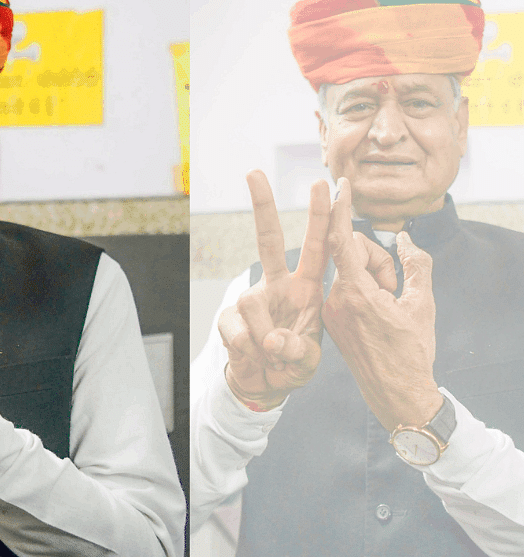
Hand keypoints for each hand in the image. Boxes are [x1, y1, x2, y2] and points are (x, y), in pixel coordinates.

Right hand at [218, 170, 330, 409]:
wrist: (264, 383)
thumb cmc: (292, 364)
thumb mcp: (307, 361)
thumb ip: (296, 350)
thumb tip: (269, 338)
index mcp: (308, 288)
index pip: (319, 249)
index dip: (325, 218)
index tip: (327, 185)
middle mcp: (279, 286)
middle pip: (267, 241)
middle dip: (263, 207)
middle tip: (254, 173)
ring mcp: (252, 300)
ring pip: (252, 303)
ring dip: (266, 338)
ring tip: (273, 356)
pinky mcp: (229, 318)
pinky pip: (235, 329)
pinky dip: (247, 349)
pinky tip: (254, 356)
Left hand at [322, 177, 442, 430]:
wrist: (395, 393)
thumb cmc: (412, 351)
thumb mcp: (422, 303)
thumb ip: (415, 264)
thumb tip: (405, 238)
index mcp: (355, 293)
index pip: (342, 241)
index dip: (341, 210)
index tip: (339, 184)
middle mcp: (335, 299)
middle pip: (353, 254)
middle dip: (378, 260)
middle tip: (397, 288)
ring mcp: (330, 309)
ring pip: (351, 271)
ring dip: (374, 278)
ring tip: (391, 306)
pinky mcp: (331, 318)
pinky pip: (347, 287)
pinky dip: (366, 289)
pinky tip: (382, 311)